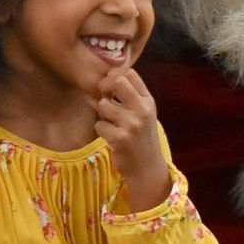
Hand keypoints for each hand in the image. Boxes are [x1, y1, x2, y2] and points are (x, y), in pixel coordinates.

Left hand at [92, 68, 166, 210]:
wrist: (147, 169)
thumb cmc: (141, 140)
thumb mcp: (140, 116)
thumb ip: (123, 100)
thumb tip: (94, 89)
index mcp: (148, 102)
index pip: (129, 74)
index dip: (114, 77)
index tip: (110, 88)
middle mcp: (143, 110)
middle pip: (117, 81)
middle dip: (105, 88)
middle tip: (104, 100)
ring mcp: (132, 124)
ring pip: (103, 104)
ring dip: (102, 115)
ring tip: (111, 124)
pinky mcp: (120, 138)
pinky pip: (99, 125)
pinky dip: (102, 131)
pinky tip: (111, 138)